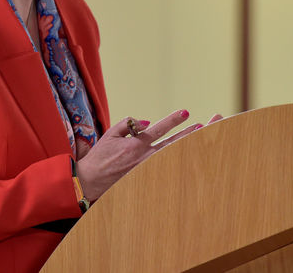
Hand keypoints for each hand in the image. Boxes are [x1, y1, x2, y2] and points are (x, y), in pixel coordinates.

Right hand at [76, 109, 205, 201]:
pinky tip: (186, 159)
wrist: (90, 181)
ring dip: (185, 147)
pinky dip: (175, 163)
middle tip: (202, 126)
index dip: (173, 120)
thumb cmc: (100, 156)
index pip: (159, 129)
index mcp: (135, 144)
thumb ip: (128, 124)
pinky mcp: (144, 178)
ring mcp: (146, 169)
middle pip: (171, 144)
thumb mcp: (110, 134)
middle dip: (187, 134)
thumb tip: (147, 122)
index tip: (185, 112)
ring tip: (198, 138)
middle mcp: (143, 158)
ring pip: (170, 156)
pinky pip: (163, 168)